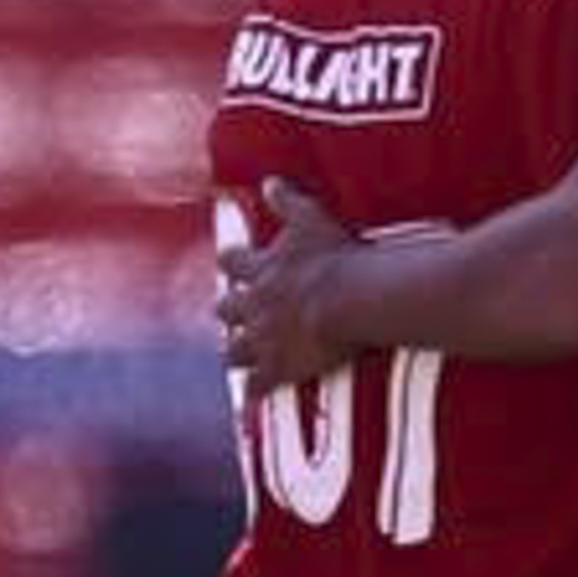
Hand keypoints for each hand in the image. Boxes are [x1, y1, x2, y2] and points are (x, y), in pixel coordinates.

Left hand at [214, 177, 363, 390]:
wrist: (350, 300)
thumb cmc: (335, 257)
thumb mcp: (310, 217)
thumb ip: (286, 199)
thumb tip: (268, 180)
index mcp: (261, 269)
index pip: (234, 263)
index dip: (233, 263)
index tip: (232, 263)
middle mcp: (253, 305)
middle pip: (227, 308)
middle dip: (229, 310)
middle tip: (233, 312)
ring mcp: (263, 339)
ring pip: (235, 351)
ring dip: (235, 352)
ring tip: (235, 357)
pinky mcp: (278, 368)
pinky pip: (258, 385)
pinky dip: (255, 390)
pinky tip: (254, 396)